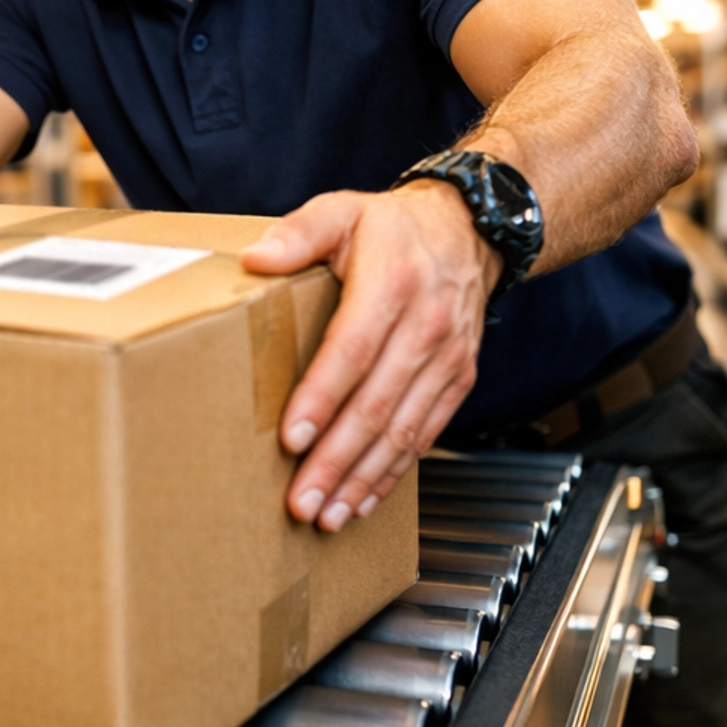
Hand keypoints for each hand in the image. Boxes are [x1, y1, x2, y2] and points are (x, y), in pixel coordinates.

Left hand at [241, 182, 499, 529]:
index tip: (292, 438)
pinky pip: (424, 434)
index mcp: (394, 283)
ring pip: (403, 431)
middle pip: (377, 405)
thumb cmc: (394, 228)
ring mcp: (447, 358)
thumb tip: (255, 258)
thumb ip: (299, 233)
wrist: (470, 231)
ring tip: (326, 515)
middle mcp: (427, 326)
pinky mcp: (457, 380)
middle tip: (301, 501)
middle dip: (337, 460)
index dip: (323, 398)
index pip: (353, 350)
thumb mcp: (343, 211)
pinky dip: (393, 474)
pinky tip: (362, 500)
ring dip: (362, 479)